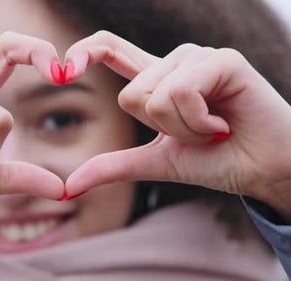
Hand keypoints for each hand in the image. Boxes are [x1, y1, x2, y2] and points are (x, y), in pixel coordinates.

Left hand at [64, 31, 290, 218]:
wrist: (261, 170)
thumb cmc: (215, 160)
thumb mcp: (155, 162)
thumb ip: (112, 166)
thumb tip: (67, 187)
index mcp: (156, 80)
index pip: (110, 49)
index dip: (85, 52)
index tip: (64, 70)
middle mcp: (173, 63)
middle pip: (130, 95)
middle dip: (162, 129)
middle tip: (197, 133)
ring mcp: (198, 58)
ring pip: (154, 96)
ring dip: (184, 129)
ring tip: (213, 129)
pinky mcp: (222, 60)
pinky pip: (181, 93)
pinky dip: (199, 122)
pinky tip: (224, 123)